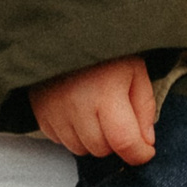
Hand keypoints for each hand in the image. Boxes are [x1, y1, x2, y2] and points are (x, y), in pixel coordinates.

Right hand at [31, 57, 158, 161]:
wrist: (63, 32)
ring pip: (80, 149)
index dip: (139, 154)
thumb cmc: (105, 49)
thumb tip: (146, 142)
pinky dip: (74, 134)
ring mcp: (55, 112)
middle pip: (102, 149)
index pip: (124, 141)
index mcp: (106, 92)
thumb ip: (144, 107)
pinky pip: (61, 141)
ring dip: (94, 140)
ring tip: (97, 112)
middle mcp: (77, 106)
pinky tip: (79, 113)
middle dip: (116, 142)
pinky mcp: (40, 114)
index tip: (146, 152)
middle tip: (120, 119)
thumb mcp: (135, 70)